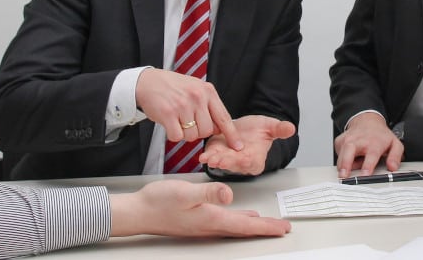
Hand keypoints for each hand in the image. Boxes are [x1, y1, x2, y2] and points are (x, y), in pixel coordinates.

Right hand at [109, 180, 290, 237]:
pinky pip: (225, 223)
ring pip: (236, 226)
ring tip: (268, 224)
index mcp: (212, 218)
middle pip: (244, 229)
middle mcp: (210, 225)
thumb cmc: (159, 202)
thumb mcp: (185, 192)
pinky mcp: (197, 220)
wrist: (139, 212)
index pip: (246, 225)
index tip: (283, 228)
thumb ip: (208, 193)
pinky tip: (240, 217)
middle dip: (265, 229)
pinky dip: (238, 221)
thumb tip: (229, 195)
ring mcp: (203, 224)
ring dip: (253, 226)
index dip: (267, 227)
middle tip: (283, 228)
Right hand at [136, 68, 241, 149]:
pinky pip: (177, 136)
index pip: (224, 117)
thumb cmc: (173, 87)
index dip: (231, 134)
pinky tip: (170, 124)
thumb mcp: (196, 89)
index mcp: (207, 91)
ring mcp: (183, 105)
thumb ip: (209, 106)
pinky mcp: (168, 114)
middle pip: (207, 131)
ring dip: (185, 134)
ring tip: (178, 120)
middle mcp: (197, 97)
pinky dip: (173, 135)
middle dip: (199, 132)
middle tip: (189, 123)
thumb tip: (220, 128)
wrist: (148, 82)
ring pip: (192, 136)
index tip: (237, 146)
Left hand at [200, 115, 295, 174]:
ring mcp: (227, 160)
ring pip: (221, 162)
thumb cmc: (257, 130)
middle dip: (226, 162)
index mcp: (256, 159)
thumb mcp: (270, 126)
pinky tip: (203, 156)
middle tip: (219, 160)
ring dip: (214, 160)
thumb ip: (279, 129)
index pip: (251, 162)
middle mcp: (241, 163)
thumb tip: (291, 128)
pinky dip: (207, 156)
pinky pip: (211, 156)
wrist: (243, 127)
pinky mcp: (216, 154)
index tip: (242, 159)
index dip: (246, 161)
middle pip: (234, 165)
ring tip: (208, 158)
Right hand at [334, 112, 402, 178]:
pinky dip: (342, 160)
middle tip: (344, 176)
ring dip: (342, 166)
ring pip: (341, 154)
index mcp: (374, 143)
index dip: (367, 166)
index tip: (364, 174)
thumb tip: (392, 167)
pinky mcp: (339, 141)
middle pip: (350, 151)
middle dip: (345, 164)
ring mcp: (348, 140)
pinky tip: (349, 158)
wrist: (367, 122)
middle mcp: (360, 140)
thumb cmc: (380, 136)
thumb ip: (395, 157)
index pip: (371, 155)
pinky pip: (338, 154)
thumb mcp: (394, 144)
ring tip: (345, 174)